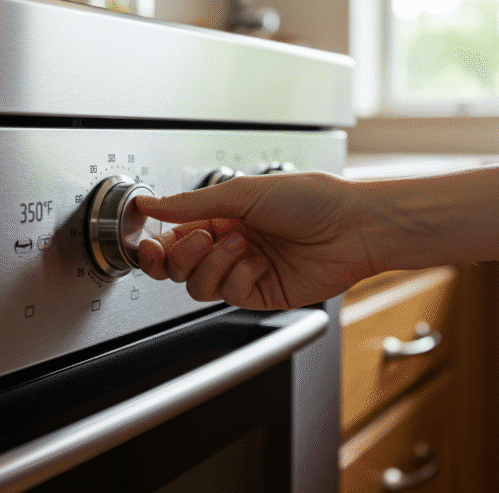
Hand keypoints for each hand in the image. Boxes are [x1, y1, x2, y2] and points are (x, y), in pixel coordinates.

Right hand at [134, 172, 376, 309]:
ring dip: (212, 264)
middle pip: (178, 268)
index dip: (155, 245)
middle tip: (197, 242)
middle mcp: (230, 245)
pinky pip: (228, 294)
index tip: (146, 242)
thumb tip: (150, 204)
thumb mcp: (243, 192)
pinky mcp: (261, 294)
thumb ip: (191, 203)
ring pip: (198, 285)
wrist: (353, 227)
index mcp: (222, 216)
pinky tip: (258, 263)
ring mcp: (244, 271)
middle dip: (179, 258)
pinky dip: (238, 277)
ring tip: (240, 245)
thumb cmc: (310, 199)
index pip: (173, 237)